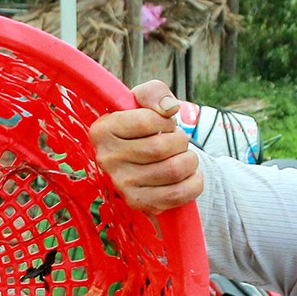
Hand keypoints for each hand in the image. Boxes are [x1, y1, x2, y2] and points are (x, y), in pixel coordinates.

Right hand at [89, 80, 202, 213]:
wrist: (142, 160)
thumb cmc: (143, 126)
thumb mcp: (144, 101)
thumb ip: (155, 93)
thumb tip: (169, 109)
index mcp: (103, 130)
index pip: (147, 121)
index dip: (165, 120)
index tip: (164, 123)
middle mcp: (106, 159)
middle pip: (161, 147)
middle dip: (180, 140)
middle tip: (177, 141)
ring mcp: (121, 185)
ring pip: (173, 170)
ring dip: (189, 160)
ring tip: (184, 157)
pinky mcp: (138, 203)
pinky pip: (177, 194)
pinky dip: (193, 183)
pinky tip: (189, 175)